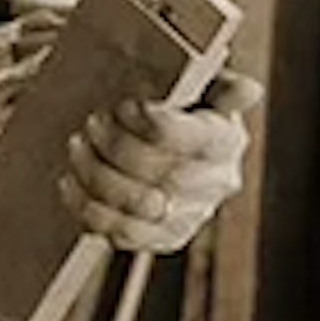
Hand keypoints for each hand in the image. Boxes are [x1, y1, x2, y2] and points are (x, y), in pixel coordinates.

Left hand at [60, 69, 261, 253]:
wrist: (161, 141)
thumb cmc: (176, 102)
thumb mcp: (199, 84)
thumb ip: (219, 83)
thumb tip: (251, 91)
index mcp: (227, 140)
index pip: (198, 140)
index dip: (157, 126)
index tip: (125, 106)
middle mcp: (216, 183)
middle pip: (165, 174)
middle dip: (119, 148)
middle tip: (92, 122)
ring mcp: (189, 215)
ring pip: (140, 208)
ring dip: (98, 176)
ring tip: (76, 145)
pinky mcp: (161, 237)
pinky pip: (121, 234)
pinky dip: (88, 208)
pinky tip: (69, 181)